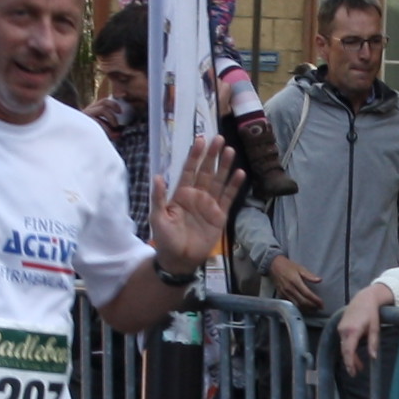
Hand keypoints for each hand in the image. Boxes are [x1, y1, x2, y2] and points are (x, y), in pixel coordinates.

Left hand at [150, 134, 241, 275]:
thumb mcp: (158, 217)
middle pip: (206, 171)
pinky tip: (240, 173)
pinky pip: (228, 197)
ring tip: (230, 151)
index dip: (195, 155)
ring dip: (224, 166)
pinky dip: (234, 186)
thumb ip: (159, 197)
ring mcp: (209, 204)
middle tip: (219, 138)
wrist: (179, 259)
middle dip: (212, 155)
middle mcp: (196, 195)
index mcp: (181, 193)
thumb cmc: (165, 238)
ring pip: (218, 181)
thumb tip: (158, 176)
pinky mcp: (219, 215)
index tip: (200, 140)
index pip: (189, 170)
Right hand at [266, 254, 323, 313]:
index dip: (315, 300)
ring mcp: (284, 293)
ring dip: (306, 309)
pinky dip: (298, 307)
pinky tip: (304, 307)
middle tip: (319, 308)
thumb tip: (319, 280)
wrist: (274, 265)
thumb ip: (310, 275)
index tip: (322, 304)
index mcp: (295, 281)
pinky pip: (291, 304)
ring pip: (296, 305)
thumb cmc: (288, 266)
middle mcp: (289, 289)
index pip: (307, 294)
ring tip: (314, 309)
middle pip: (302, 301)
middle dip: (312, 306)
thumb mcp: (300, 268)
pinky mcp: (281, 295)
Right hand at [336, 283, 392, 373]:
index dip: (349, 362)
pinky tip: (355, 353)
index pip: (349, 350)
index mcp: (353, 330)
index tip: (352, 372)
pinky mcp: (340, 327)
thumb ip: (373, 343)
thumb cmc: (371, 313)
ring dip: (350, 356)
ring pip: (344, 346)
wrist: (364, 298)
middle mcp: (344, 330)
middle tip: (356, 373)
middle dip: (350, 362)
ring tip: (359, 366)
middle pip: (345, 350)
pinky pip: (344, 341)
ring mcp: (341, 328)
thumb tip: (373, 358)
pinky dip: (348, 348)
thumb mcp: (375, 328)